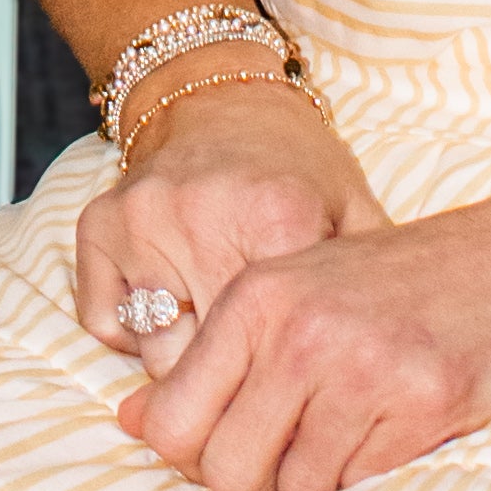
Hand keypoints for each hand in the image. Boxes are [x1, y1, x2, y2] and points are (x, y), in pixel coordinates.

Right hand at [71, 73, 380, 380]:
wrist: (217, 95)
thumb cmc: (296, 169)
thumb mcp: (354, 213)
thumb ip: (377, 294)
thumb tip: (393, 389)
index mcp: (278, 217)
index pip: (278, 354)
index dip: (292, 389)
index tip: (303, 395)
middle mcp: (201, 216)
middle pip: (214, 367)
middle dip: (238, 382)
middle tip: (258, 370)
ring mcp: (141, 220)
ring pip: (156, 358)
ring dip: (185, 358)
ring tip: (215, 320)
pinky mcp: (97, 226)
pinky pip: (106, 329)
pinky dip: (134, 333)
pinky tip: (171, 300)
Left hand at [118, 151, 490, 490]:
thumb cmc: (408, 282)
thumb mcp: (300, 290)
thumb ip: (220, 358)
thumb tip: (134, 426)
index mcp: (258, 295)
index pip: (173, 423)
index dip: (194, 459)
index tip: (232, 450)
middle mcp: (300, 330)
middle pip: (227, 474)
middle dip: (256, 484)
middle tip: (301, 452)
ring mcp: (362, 369)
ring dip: (322, 481)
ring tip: (360, 426)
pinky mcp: (423, 408)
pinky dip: (372, 479)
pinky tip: (398, 430)